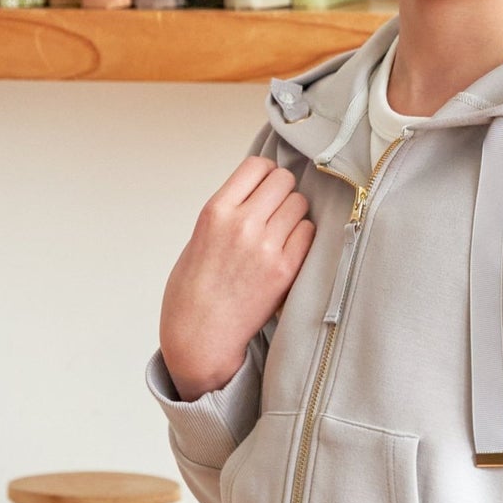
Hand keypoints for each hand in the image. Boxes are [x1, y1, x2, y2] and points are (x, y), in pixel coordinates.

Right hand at [159, 154, 314, 400]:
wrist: (200, 336)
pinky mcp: (285, 269)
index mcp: (215, 212)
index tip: (265, 185)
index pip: (257, 166)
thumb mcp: (200, 237)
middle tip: (275, 209)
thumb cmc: (194, 289)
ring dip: (293, 214)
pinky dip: (301, 237)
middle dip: (282, 191)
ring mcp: (266, 247)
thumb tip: (260, 190)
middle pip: (284, 180)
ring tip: (280, 232)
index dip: (265, 173)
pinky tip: (287, 249)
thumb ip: (229, 211)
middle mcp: (242, 224)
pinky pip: (308, 233)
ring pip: (300, 204)